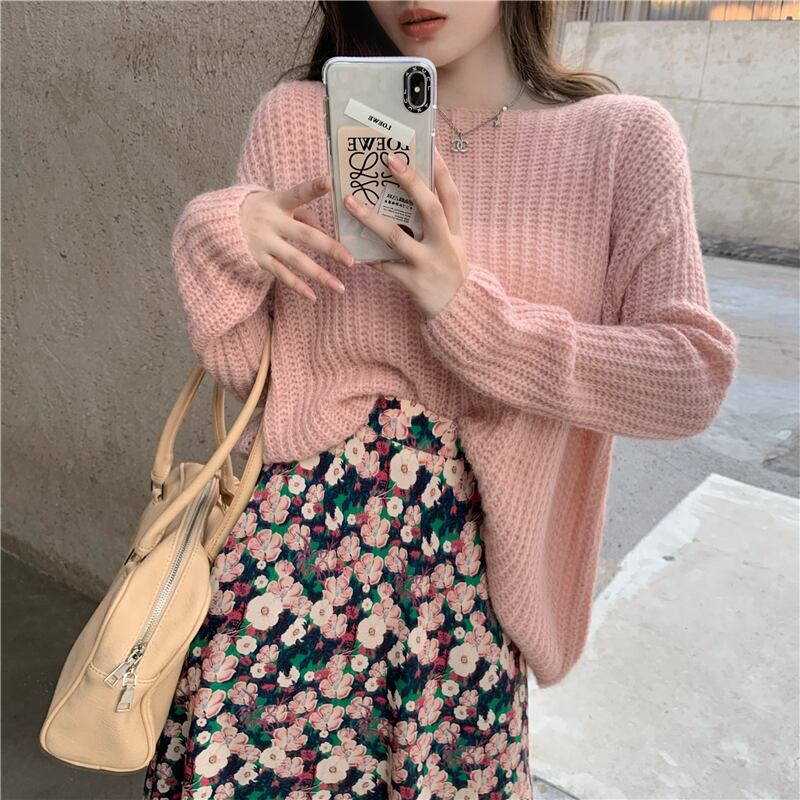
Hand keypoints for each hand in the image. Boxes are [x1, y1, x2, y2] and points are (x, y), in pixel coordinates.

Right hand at [240, 174, 354, 301]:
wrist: (219, 223)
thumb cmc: (259, 210)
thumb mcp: (276, 203)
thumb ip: (302, 214)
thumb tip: (324, 230)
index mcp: (278, 202)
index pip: (298, 193)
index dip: (313, 187)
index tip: (330, 181)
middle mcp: (272, 222)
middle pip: (305, 235)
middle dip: (329, 248)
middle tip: (351, 261)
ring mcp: (265, 242)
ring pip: (296, 260)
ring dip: (319, 275)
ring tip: (339, 287)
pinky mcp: (259, 259)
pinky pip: (281, 274)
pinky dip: (297, 286)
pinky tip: (313, 296)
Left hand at [343, 148, 468, 318]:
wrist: (459, 312)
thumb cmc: (450, 273)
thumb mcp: (453, 246)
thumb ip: (438, 224)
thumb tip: (413, 192)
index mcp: (455, 232)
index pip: (451, 195)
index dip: (441, 170)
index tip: (429, 145)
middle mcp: (444, 244)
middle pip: (430, 207)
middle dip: (411, 182)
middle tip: (389, 159)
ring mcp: (428, 263)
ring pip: (398, 236)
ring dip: (371, 218)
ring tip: (349, 201)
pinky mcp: (414, 282)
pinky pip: (386, 266)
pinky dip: (369, 256)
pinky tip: (352, 246)